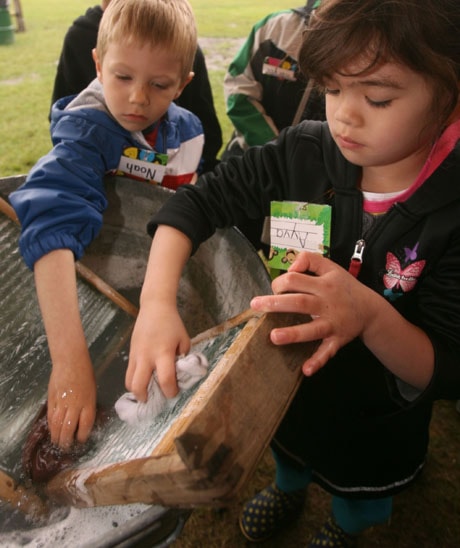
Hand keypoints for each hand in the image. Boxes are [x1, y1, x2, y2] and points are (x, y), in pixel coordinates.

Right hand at [47, 356, 95, 450]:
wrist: (70, 361)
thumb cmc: (85, 374)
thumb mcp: (91, 391)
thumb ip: (86, 406)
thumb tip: (82, 421)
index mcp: (88, 403)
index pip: (85, 425)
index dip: (82, 436)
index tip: (81, 440)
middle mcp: (75, 405)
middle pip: (69, 428)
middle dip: (67, 441)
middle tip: (66, 447)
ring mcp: (62, 403)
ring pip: (57, 425)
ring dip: (57, 436)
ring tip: (57, 442)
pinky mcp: (52, 399)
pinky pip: (50, 416)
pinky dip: (50, 426)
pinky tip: (52, 430)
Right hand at [126, 301, 189, 401]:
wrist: (155, 307)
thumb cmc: (172, 324)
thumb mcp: (184, 340)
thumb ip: (183, 358)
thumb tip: (180, 374)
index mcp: (163, 352)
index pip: (165, 379)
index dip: (170, 391)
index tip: (174, 392)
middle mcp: (147, 356)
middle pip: (139, 386)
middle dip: (145, 398)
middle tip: (154, 400)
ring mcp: (136, 355)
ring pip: (129, 381)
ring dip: (137, 390)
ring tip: (147, 392)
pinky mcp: (130, 353)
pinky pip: (128, 372)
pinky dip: (134, 380)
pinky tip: (144, 380)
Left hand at [250, 251, 374, 375]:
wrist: (370, 309)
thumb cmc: (344, 287)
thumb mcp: (330, 266)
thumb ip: (309, 260)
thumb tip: (290, 268)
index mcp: (323, 285)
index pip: (295, 279)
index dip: (280, 283)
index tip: (274, 289)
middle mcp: (327, 303)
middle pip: (300, 302)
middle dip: (276, 304)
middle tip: (255, 305)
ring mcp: (332, 323)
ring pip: (312, 329)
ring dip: (293, 334)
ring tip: (274, 336)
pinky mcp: (337, 339)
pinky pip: (327, 352)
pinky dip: (318, 361)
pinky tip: (306, 369)